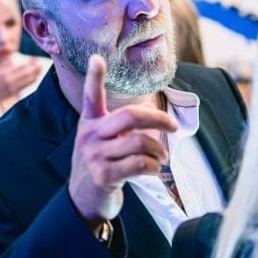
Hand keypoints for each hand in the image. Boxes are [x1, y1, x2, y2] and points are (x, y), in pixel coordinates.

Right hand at [0, 58, 42, 105]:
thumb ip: (5, 64)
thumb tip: (13, 57)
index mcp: (4, 72)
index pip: (19, 66)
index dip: (28, 63)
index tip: (35, 59)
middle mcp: (8, 79)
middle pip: (24, 73)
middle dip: (33, 68)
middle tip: (41, 64)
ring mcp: (11, 86)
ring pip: (26, 80)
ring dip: (34, 75)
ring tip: (40, 70)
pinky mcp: (13, 92)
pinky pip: (24, 86)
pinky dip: (30, 82)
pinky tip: (35, 78)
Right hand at [68, 55, 176, 223]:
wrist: (83, 200)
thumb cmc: (100, 165)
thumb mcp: (101, 140)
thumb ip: (120, 125)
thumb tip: (153, 114)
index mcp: (90, 122)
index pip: (91, 96)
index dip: (94, 77)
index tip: (97, 58)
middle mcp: (90, 136)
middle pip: (130, 116)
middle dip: (158, 119)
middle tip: (173, 126)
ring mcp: (95, 156)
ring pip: (139, 143)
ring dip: (159, 150)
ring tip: (162, 156)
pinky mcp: (104, 176)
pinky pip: (139, 165)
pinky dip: (153, 166)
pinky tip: (153, 169)